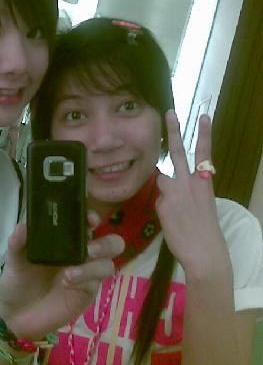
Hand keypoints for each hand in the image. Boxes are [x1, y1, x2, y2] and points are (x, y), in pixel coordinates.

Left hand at [0, 212, 123, 340]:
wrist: (15, 315)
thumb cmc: (18, 280)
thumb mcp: (14, 259)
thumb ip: (18, 243)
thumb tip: (22, 227)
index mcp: (67, 239)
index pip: (88, 223)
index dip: (94, 218)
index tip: (90, 218)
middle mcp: (82, 253)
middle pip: (112, 244)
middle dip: (106, 244)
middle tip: (89, 249)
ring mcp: (87, 274)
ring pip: (108, 265)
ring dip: (93, 266)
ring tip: (69, 272)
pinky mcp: (86, 294)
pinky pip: (94, 285)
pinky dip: (83, 281)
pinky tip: (67, 283)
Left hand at [156, 111, 229, 277]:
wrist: (204, 252)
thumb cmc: (205, 230)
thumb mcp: (202, 204)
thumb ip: (187, 189)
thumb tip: (168, 184)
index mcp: (205, 182)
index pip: (204, 153)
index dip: (204, 133)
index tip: (203, 115)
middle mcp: (189, 182)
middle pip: (177, 152)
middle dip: (173, 130)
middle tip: (169, 112)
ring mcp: (174, 192)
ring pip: (162, 182)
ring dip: (166, 192)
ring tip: (178, 212)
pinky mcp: (162, 203)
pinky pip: (158, 201)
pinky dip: (163, 210)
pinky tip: (172, 222)